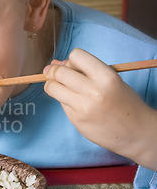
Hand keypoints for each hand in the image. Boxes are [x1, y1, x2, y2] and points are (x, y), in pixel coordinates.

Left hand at [43, 48, 156, 168]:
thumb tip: (54, 64)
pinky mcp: (76, 120)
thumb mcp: (111, 80)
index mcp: (106, 77)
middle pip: (59, 72)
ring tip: (61, 88)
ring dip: (52, 85)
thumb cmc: (123, 102)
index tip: (72, 66)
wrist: (137, 132)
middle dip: (55, 72)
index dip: (71, 60)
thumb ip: (84, 71)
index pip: (76, 56)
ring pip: (52, 88)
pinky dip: (63, 100)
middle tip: (57, 75)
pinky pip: (60, 103)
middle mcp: (94, 91)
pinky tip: (75, 103)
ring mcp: (83, 107)